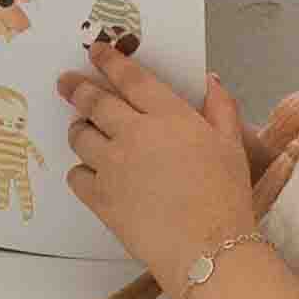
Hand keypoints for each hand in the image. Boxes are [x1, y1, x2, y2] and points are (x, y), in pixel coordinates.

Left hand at [58, 40, 257, 278]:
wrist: (207, 247)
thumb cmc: (225, 195)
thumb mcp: (233, 145)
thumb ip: (221, 108)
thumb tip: (209, 80)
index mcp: (169, 116)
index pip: (131, 79)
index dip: (110, 61)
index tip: (95, 51)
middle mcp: (134, 134)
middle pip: (96, 103)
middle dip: (77, 90)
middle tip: (66, 83)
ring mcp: (112, 165)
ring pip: (81, 137)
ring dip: (79, 129)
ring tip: (82, 130)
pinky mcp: (100, 197)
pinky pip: (77, 175)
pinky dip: (80, 171)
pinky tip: (91, 174)